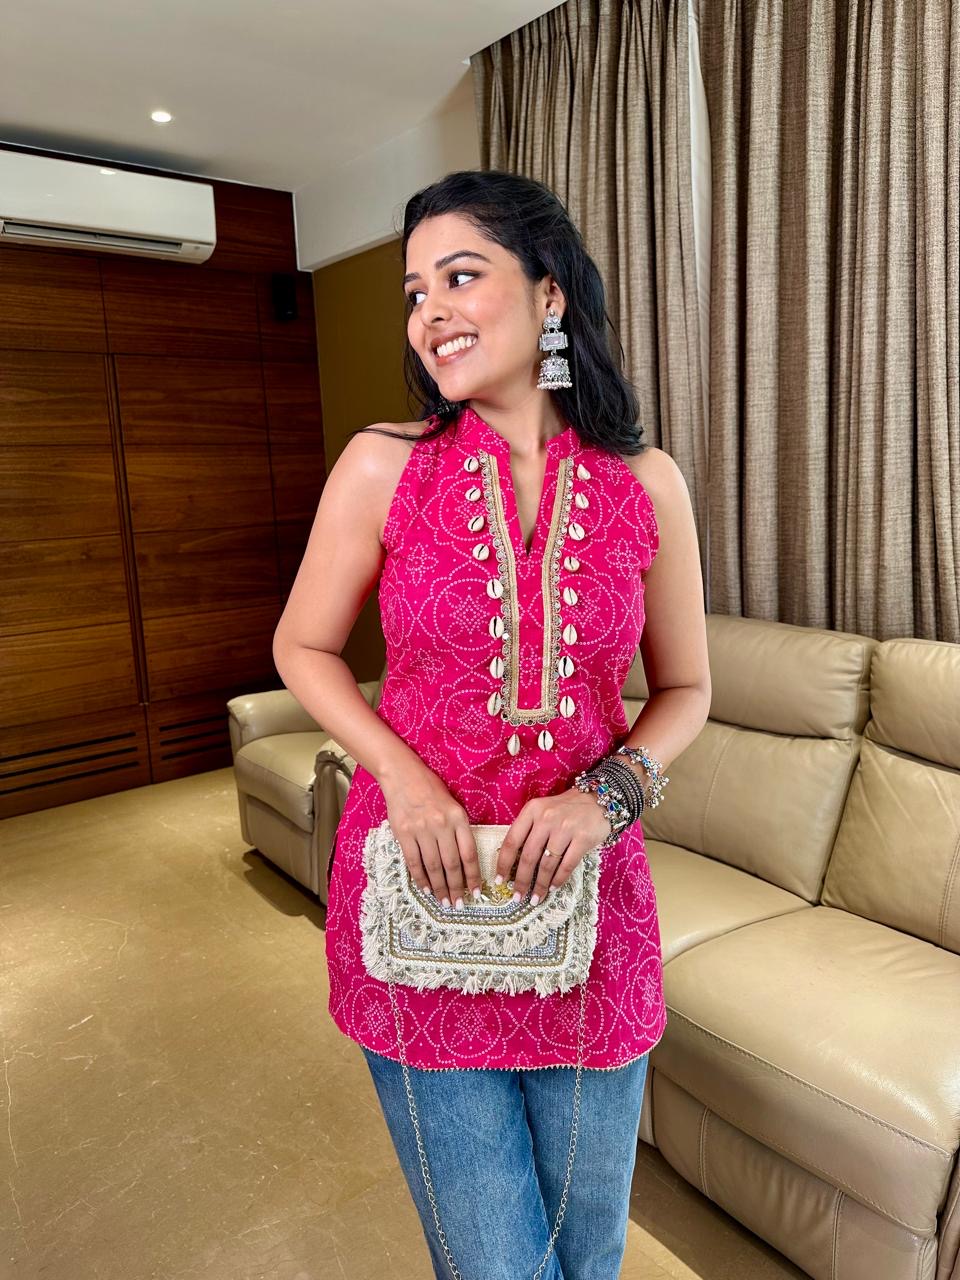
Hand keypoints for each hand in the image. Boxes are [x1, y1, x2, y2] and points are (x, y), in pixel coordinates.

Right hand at [379, 764, 480, 907]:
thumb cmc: (430, 789)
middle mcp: (441, 824)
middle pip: (452, 864)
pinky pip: (413, 862)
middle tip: (458, 903)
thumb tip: (465, 861)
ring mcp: (421, 829)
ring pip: (433, 866)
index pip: (469, 853)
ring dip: (439, 887)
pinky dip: (420, 878)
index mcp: (458, 817)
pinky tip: (426, 889)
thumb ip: (459, 829)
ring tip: (444, 901)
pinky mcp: (403, 833)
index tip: (476, 891)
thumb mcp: (453, 804)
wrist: (402, 775)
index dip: (473, 876)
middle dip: (456, 887)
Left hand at [494, 788, 611, 904]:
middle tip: (518, 897)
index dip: (503, 864)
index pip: (512, 841)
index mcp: (532, 810)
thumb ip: (529, 830)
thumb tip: (513, 863)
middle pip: (528, 856)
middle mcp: (547, 818)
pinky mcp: (583, 838)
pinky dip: (558, 879)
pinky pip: (567, 865)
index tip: (499, 881)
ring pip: (547, 864)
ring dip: (540, 885)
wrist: (599, 800)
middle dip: (521, 881)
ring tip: (536, 898)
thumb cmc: (566, 809)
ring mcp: (566, 828)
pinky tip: (553, 888)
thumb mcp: (542, 811)